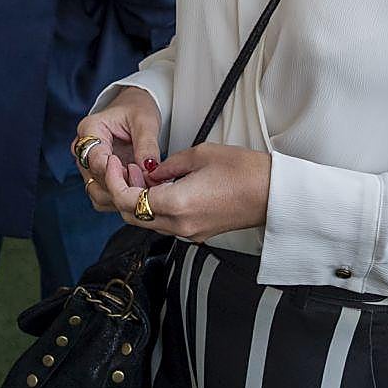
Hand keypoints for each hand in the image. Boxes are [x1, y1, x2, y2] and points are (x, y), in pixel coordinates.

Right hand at [76, 87, 162, 211]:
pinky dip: (120, 200)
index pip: (95, 160)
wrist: (134, 110)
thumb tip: (149, 171)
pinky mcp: (97, 177)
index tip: (136, 170)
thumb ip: (147, 146)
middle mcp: (83, 150)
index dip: (116, 171)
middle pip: (95, 179)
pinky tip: (136, 191)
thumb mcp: (145, 121)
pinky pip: (104, 197)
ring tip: (142, 185)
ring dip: (121, 196)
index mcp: (89, 129)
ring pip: (97, 193)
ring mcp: (88, 166)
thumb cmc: (136, 110)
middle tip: (145, 181)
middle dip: (121, 186)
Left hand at [103, 143, 270, 241]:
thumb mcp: (199, 155)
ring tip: (144, 175)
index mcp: (175, 205)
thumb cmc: (244, 171)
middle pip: (132, 217)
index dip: (114, 182)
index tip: (115, 165)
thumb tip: (151, 172)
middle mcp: (179, 225)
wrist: (273, 193)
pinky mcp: (198, 233)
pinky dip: (155, 208)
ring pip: (147, 222)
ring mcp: (189, 233)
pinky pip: (166, 224)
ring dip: (138, 201)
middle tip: (127, 169)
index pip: (127, 201)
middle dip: (122, 193)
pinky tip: (162, 188)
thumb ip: (167, 166)